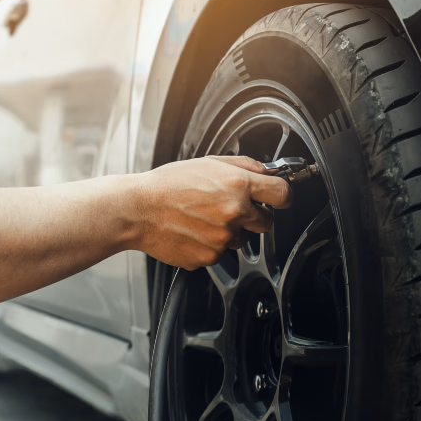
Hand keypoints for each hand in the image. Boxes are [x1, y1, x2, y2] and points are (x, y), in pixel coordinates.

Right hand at [135, 156, 290, 269]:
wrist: (138, 210)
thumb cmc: (168, 185)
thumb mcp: (209, 163)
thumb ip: (245, 166)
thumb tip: (269, 172)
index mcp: (237, 185)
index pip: (282, 194)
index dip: (282, 196)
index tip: (278, 198)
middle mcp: (234, 213)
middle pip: (267, 222)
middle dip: (255, 215)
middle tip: (232, 207)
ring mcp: (223, 238)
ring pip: (242, 239)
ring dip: (230, 230)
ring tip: (204, 217)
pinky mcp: (210, 257)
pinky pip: (221, 252)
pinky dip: (211, 244)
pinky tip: (194, 230)